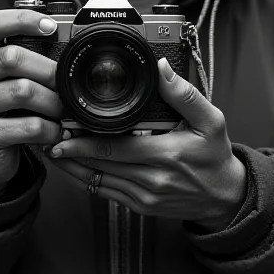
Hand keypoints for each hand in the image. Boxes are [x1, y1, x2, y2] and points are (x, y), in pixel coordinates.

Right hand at [0, 9, 64, 195]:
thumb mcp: (4, 79)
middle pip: (11, 57)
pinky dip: (49, 128)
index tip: (51, 27)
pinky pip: (27, 126)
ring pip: (22, 91)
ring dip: (52, 101)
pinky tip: (55, 131)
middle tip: (66, 81)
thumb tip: (65, 41)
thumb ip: (23, 58)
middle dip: (47, 69)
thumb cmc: (1, 110)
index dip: (23, 20)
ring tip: (63, 109)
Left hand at [47, 58, 246, 230]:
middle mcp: (152, 179)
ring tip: (52, 149)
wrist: (226, 198)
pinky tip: (73, 166)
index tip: (63, 127)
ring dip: (72, 166)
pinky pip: (105, 193)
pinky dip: (86, 179)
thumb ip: (184, 93)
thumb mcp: (210, 119)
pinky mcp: (140, 206)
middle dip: (70, 149)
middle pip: (99, 164)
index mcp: (166, 154)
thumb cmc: (216, 156)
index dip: (84, 139)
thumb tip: (162, 67)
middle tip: (48, 134)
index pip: (115, 147)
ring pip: (97, 181)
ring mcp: (144, 196)